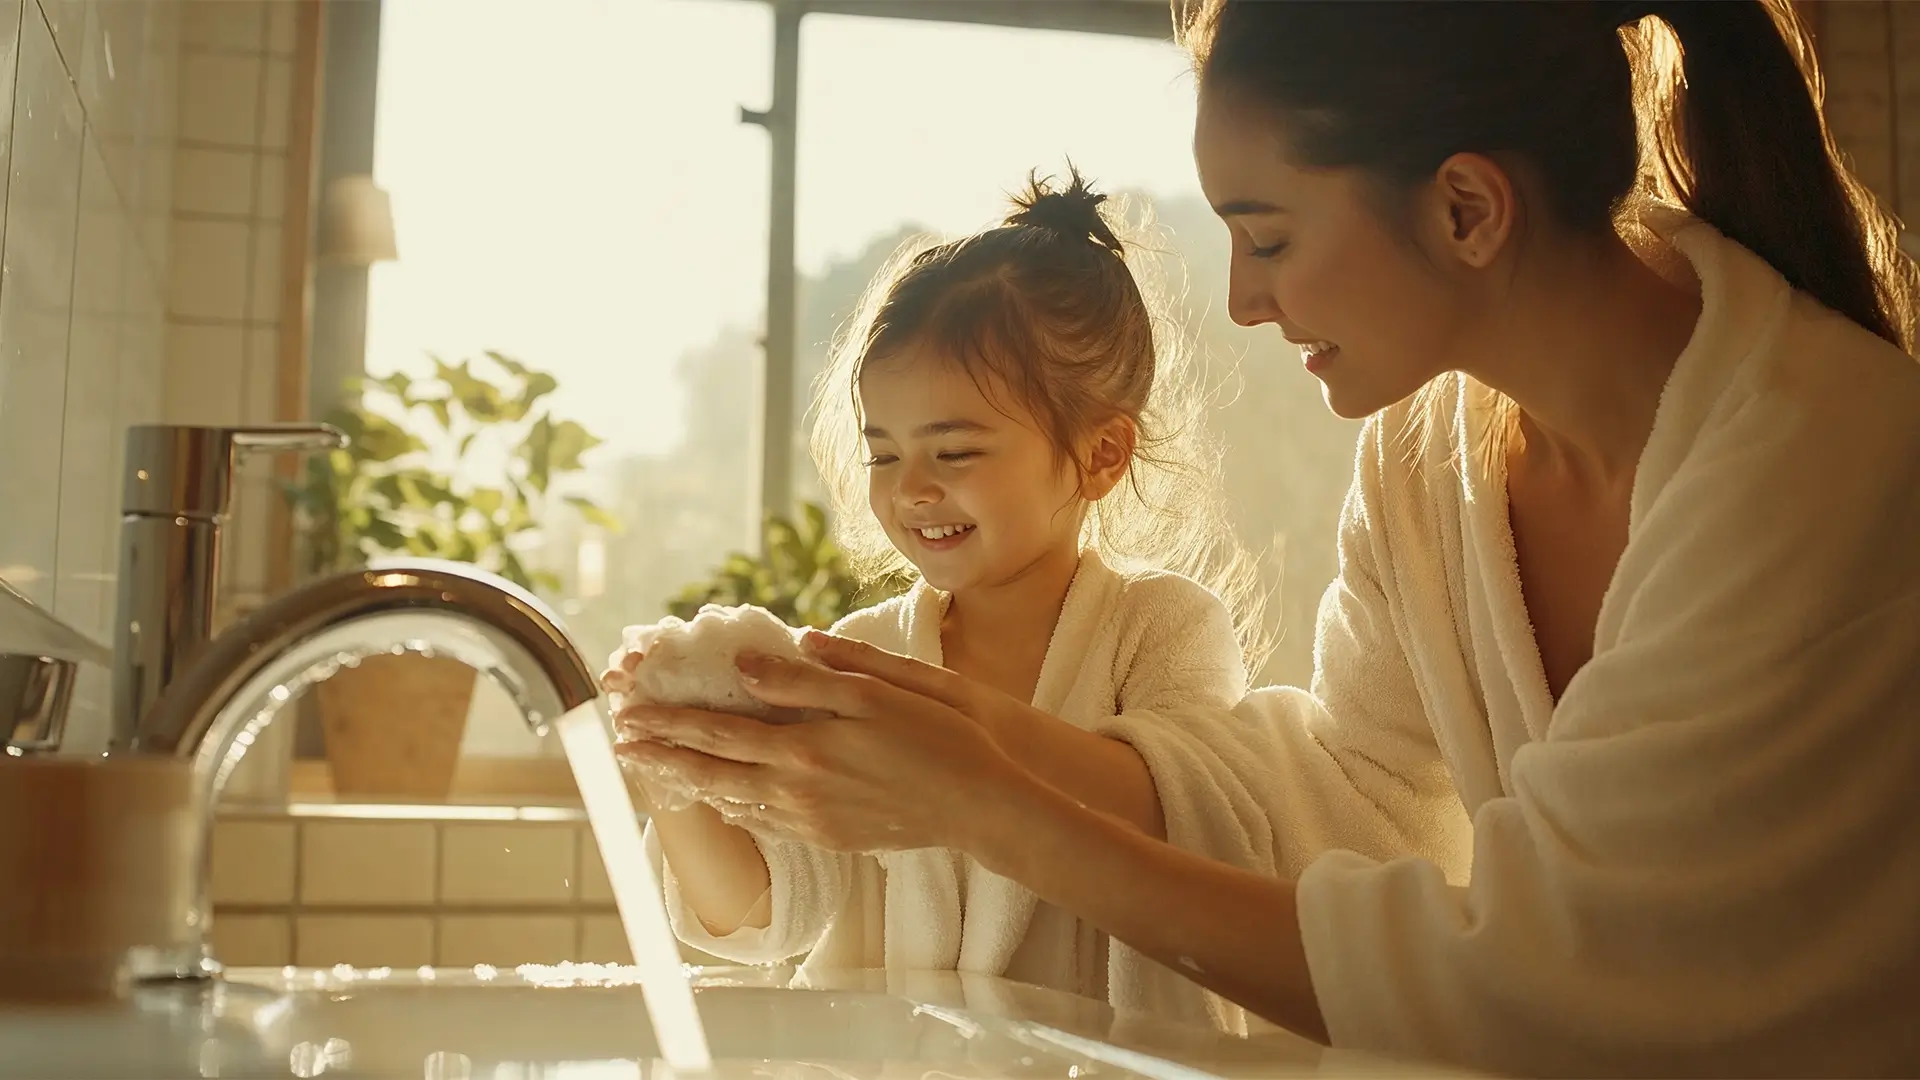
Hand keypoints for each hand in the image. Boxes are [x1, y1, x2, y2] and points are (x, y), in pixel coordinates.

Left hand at [613, 631, 1035, 853]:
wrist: (981, 804)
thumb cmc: (939, 736)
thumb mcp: (876, 691)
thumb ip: (806, 679)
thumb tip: (747, 664)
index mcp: (805, 745)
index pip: (718, 731)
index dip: (669, 723)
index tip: (630, 715)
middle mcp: (798, 788)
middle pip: (712, 772)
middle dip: (663, 758)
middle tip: (620, 749)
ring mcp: (812, 820)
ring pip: (733, 802)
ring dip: (692, 783)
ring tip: (658, 772)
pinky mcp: (830, 838)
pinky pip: (765, 823)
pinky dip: (732, 808)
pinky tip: (724, 799)